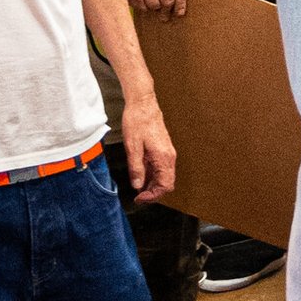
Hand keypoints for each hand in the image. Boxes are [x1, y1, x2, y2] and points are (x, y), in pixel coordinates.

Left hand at [115, 83, 175, 198]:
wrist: (143, 103)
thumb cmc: (137, 121)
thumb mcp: (132, 147)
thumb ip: (136, 168)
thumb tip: (138, 185)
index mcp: (163, 157)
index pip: (165, 186)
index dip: (153, 195)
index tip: (139, 197)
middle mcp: (168, 156)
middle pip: (166, 183)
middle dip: (153, 192)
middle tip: (138, 196)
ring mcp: (167, 152)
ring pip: (164, 176)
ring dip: (152, 184)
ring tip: (137, 185)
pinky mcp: (163, 149)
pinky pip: (161, 168)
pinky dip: (152, 175)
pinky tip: (140, 174)